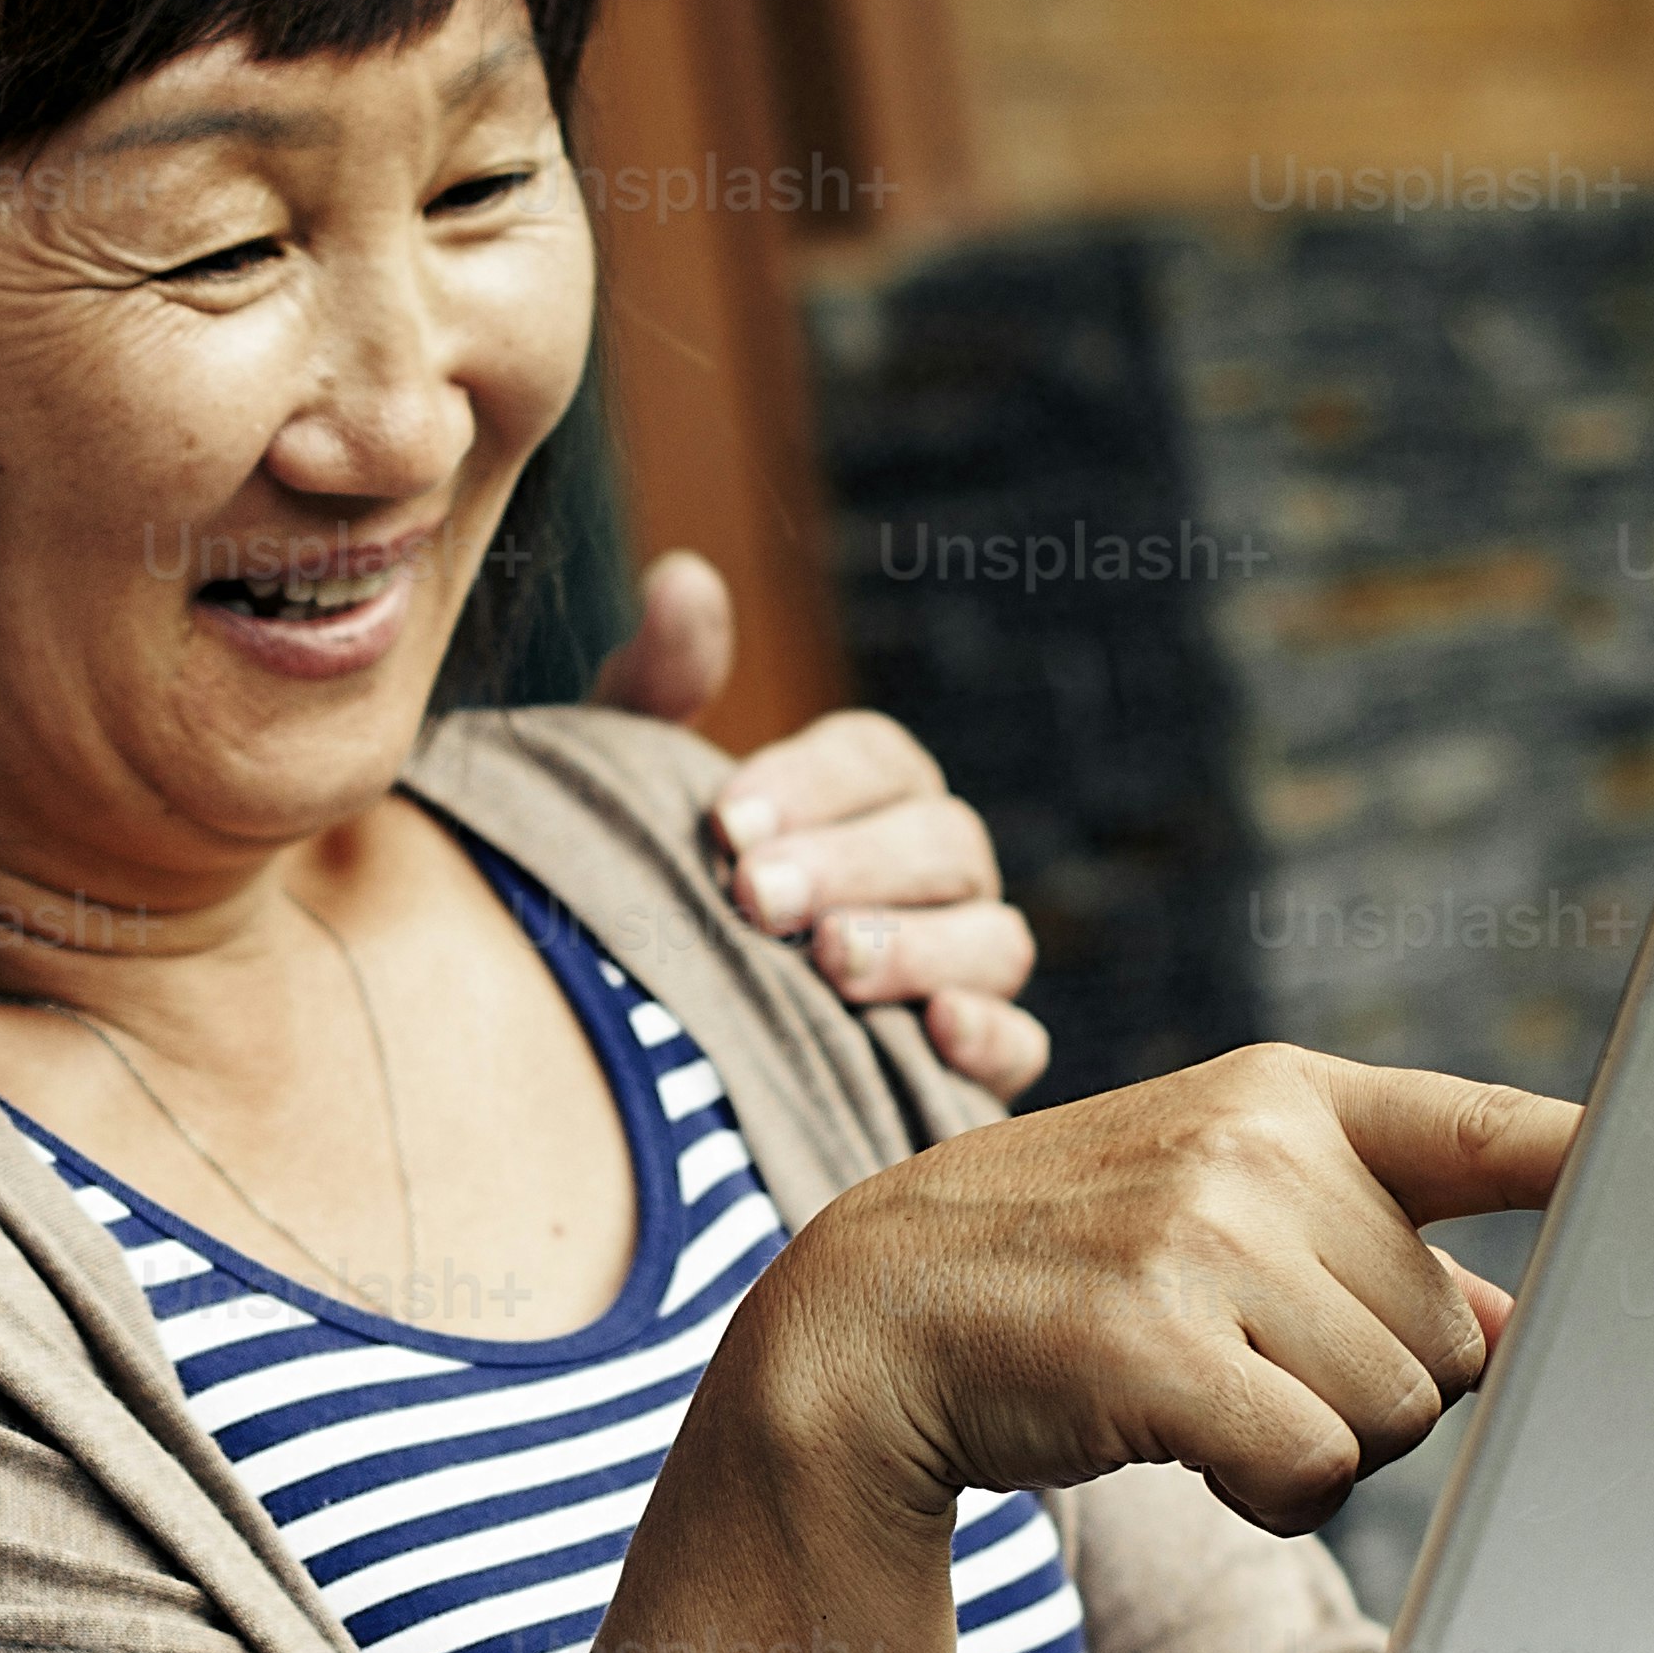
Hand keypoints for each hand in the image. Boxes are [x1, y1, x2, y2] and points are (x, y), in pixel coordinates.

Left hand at [594, 548, 1047, 1097]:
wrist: (638, 1038)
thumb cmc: (647, 891)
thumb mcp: (632, 787)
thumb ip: (657, 685)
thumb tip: (682, 580)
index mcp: (865, 796)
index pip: (876, 760)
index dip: (813, 783)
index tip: (724, 819)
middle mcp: (932, 877)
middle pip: (942, 844)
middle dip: (854, 865)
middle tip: (755, 895)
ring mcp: (963, 972)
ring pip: (995, 940)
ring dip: (918, 948)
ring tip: (828, 962)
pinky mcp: (967, 1072)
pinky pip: (1022, 1051)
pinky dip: (993, 1040)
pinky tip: (934, 1033)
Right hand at [726, 1048, 1574, 1537]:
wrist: (864, 1325)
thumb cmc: (1065, 1280)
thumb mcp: (1212, 1216)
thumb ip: (1370, 1254)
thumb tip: (1514, 1334)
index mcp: (1286, 1093)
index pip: (1495, 1125)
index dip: (1616, 1159)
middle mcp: (1254, 1142)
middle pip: (1450, 1335)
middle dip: (1368, 1385)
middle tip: (1241, 1363)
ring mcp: (1198, 1234)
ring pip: (1394, 1411)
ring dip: (1316, 1447)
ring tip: (1201, 1398)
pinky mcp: (1153, 1341)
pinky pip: (1312, 1465)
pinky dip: (1264, 1488)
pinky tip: (1182, 1445)